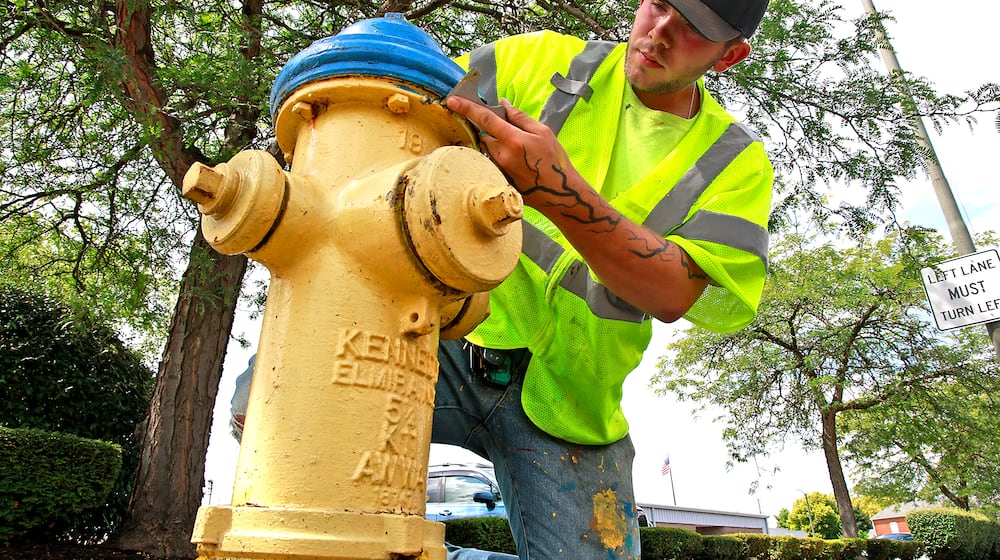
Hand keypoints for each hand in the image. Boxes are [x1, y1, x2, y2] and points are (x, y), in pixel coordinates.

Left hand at [445, 96, 583, 210]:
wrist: (559, 193)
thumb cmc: (555, 162)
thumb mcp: (543, 132)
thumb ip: (520, 117)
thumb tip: (502, 104)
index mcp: (513, 140)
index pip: (485, 119)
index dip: (467, 107)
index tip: (452, 100)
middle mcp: (501, 155)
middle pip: (485, 134)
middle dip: (492, 129)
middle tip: (512, 132)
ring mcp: (498, 169)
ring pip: (488, 148)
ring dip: (497, 143)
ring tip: (519, 151)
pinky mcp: (498, 178)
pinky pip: (492, 161)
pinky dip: (500, 156)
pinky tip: (517, 162)